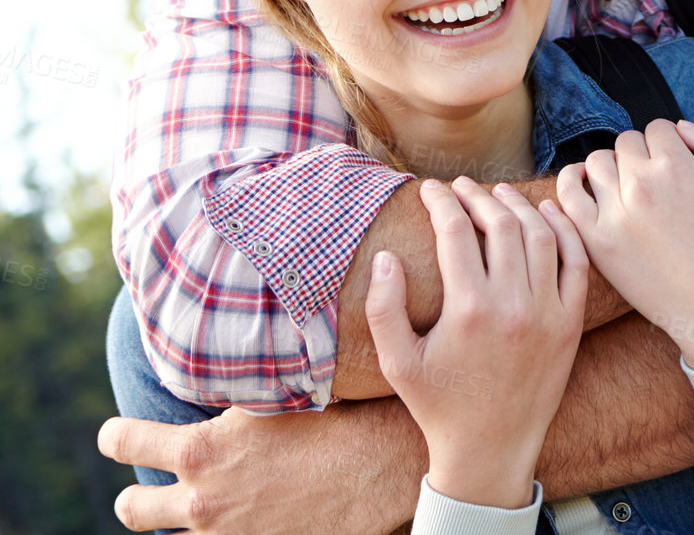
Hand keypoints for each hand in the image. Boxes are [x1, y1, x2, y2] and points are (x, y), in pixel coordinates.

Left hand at [97, 399, 422, 533]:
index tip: (117, 433)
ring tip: (199, 507)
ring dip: (177, 522)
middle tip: (150, 484)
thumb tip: (208, 369)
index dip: (114, 435)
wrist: (383, 463)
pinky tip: (243, 519)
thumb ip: (229, 397)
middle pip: (130, 507)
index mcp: (201, 451)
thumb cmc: (335, 418)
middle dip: (135, 495)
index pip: (124, 440)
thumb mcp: (272, 397)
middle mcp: (202, 501)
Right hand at [367, 177, 586, 507]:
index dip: (441, 202)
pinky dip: (564, 231)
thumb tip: (385, 257)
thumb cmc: (439, 406)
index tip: (430, 189)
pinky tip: (546, 214)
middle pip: (502, 225)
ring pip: (541, 236)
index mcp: (468, 311)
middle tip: (462, 187)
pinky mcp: (571, 323)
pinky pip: (576, 262)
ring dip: (519, 207)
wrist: (492, 449)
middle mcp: (513, 306)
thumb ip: (383, 308)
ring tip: (498, 195)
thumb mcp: (397, 363)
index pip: (456, 232)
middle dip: (478, 196)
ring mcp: (549, 313)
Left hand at [558, 120, 693, 372]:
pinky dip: (571, 183)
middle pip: (626, 142)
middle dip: (642, 153)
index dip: (671, 143)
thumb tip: (681, 128)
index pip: (658, 129)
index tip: (678, 164)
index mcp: (677, 167)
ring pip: (596, 162)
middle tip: (657, 180)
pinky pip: (567, 197)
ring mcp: (614, 214)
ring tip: (627, 186)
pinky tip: (584, 186)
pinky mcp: (596, 242)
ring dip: (612, 166)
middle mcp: (640, 185)